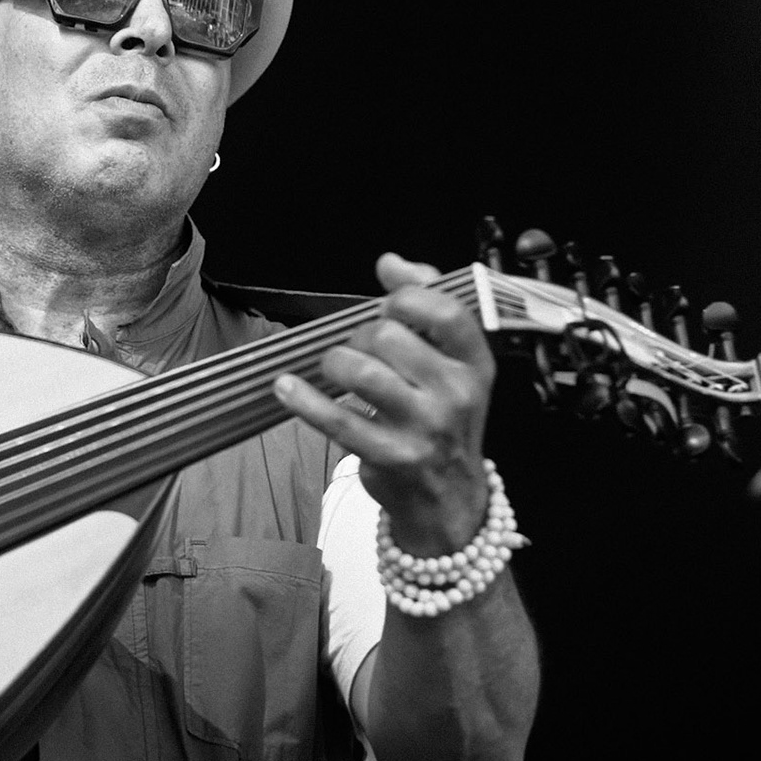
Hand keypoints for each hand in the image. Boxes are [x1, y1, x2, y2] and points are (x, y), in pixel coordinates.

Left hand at [273, 253, 497, 553]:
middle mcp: (456, 394)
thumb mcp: (452, 364)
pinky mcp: (391, 457)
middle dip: (362, 336)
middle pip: (389, 336)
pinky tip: (285, 386)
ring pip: (361, 371)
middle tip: (362, 352)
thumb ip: (427, 304)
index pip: (445, 311)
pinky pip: (337, 419)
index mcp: (475, 364)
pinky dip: (303, 399)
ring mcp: (424, 428)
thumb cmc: (442, 418)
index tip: (387, 303)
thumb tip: (390, 262)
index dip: (407, 296)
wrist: (450, 498)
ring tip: (336, 371)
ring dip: (335, 363)